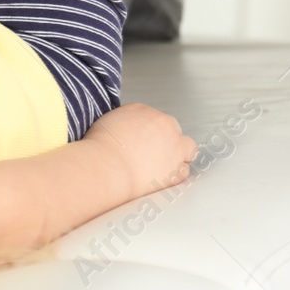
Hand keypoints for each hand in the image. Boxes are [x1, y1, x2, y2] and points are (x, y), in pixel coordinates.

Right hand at [83, 103, 198, 198]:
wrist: (108, 167)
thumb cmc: (100, 148)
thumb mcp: (106, 124)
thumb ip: (122, 124)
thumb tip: (123, 132)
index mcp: (142, 110)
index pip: (152, 117)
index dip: (148, 131)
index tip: (141, 141)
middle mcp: (162, 123)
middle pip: (172, 128)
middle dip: (166, 139)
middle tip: (152, 153)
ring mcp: (174, 146)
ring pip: (188, 147)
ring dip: (178, 155)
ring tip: (163, 166)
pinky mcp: (177, 168)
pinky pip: (184, 170)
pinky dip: (175, 175)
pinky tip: (162, 179)